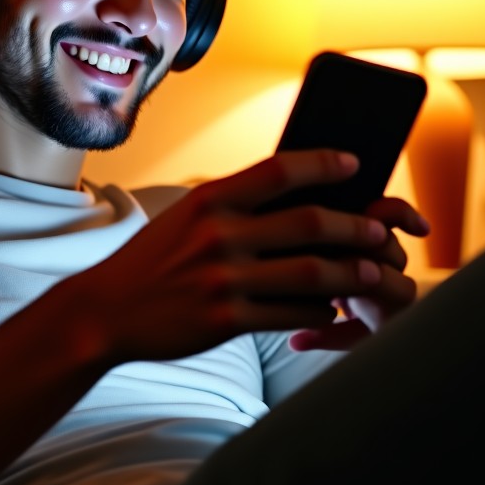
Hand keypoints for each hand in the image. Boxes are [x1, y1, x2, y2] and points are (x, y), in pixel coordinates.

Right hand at [67, 150, 418, 366]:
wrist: (106, 309)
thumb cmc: (152, 260)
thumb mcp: (184, 217)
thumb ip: (232, 206)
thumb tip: (294, 198)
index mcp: (209, 199)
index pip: (279, 170)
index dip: (324, 164)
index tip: (355, 164)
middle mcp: (218, 234)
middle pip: (309, 223)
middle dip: (355, 227)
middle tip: (379, 232)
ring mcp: (222, 279)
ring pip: (311, 273)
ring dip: (350, 273)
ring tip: (370, 272)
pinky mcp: (224, 320)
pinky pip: (290, 314)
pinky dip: (318, 311)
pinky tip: (329, 308)